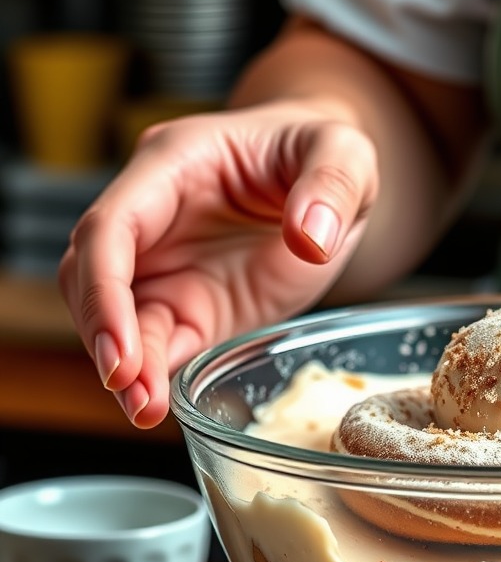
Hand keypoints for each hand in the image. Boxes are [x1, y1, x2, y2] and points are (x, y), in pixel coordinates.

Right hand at [59, 99, 378, 427]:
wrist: (329, 183)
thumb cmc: (323, 151)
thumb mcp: (346, 152)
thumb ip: (331, 184)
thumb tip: (310, 236)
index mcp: (173, 165)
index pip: (113, 227)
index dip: (105, 287)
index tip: (122, 345)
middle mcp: (155, 217)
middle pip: (93, 276)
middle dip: (105, 335)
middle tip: (131, 391)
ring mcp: (168, 265)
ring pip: (116, 318)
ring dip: (123, 366)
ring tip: (144, 411)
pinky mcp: (191, 306)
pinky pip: (158, 343)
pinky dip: (152, 375)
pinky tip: (156, 407)